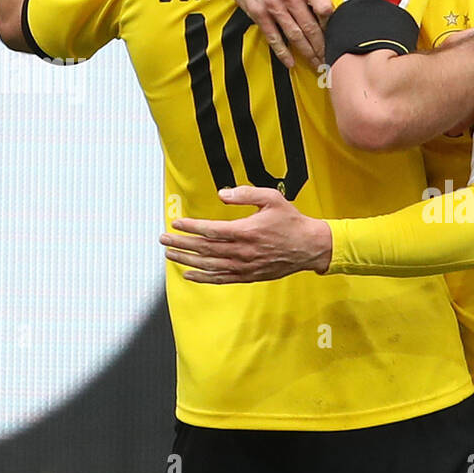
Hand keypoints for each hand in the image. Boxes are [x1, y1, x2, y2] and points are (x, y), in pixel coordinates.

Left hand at [160, 185, 331, 281]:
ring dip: (187, 260)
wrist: (310, 246)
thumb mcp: (271, 198)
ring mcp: (244, 266)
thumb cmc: (291, 222)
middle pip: (204, 248)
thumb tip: (222, 194)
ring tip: (170, 255)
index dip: (190, 227)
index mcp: (246, 231)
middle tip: (164, 239)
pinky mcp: (248, 276)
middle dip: (181, 244)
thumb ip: (245, 194)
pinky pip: (221, 279)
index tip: (177, 223)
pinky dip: (203, 277)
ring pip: (208, 265)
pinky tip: (189, 274)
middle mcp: (242, 251)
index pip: (210, 230)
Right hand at [209, 0, 332, 70]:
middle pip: (311, 27)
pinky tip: (291, 62)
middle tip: (331, 60)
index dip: (332, 23)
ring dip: (307, 53)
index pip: (325, 9)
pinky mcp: (258, 13)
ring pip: (295, 35)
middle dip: (323, 47)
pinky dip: (282, 52)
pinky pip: (273, 37)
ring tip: (317, 65)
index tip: (336, 33)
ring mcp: (273, 6)